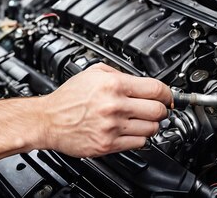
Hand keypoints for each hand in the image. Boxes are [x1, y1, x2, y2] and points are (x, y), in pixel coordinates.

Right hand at [35, 64, 170, 156]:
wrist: (48, 120)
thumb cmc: (68, 97)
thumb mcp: (93, 72)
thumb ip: (118, 73)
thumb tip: (140, 80)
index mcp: (113, 85)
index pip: (155, 89)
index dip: (167, 93)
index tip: (168, 96)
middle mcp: (114, 106)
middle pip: (158, 110)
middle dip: (162, 109)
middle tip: (159, 108)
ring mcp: (112, 127)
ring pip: (151, 129)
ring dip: (153, 124)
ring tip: (144, 119)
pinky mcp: (108, 145)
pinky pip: (138, 143)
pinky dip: (141, 137)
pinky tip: (133, 130)